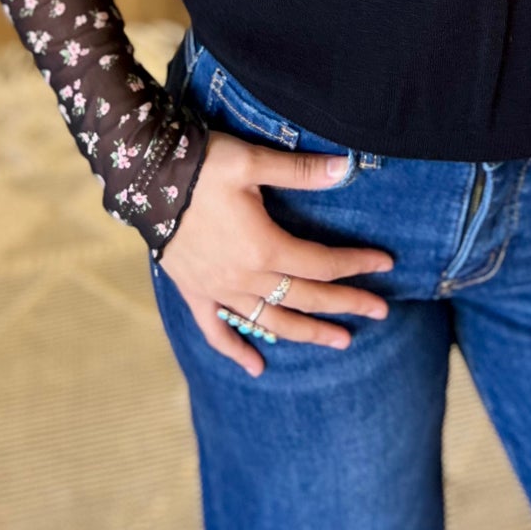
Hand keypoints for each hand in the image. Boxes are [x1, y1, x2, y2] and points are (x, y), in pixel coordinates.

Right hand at [158, 129, 394, 374]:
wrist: (144, 176)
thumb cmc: (203, 165)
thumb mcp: (254, 161)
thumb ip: (301, 171)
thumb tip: (347, 167)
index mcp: (264, 247)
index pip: (322, 264)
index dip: (356, 265)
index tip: (386, 265)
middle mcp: (244, 277)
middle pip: (305, 299)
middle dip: (345, 305)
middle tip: (380, 312)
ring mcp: (218, 290)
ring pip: (270, 322)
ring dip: (306, 334)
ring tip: (340, 343)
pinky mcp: (194, 292)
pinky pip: (216, 331)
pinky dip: (236, 349)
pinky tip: (256, 367)